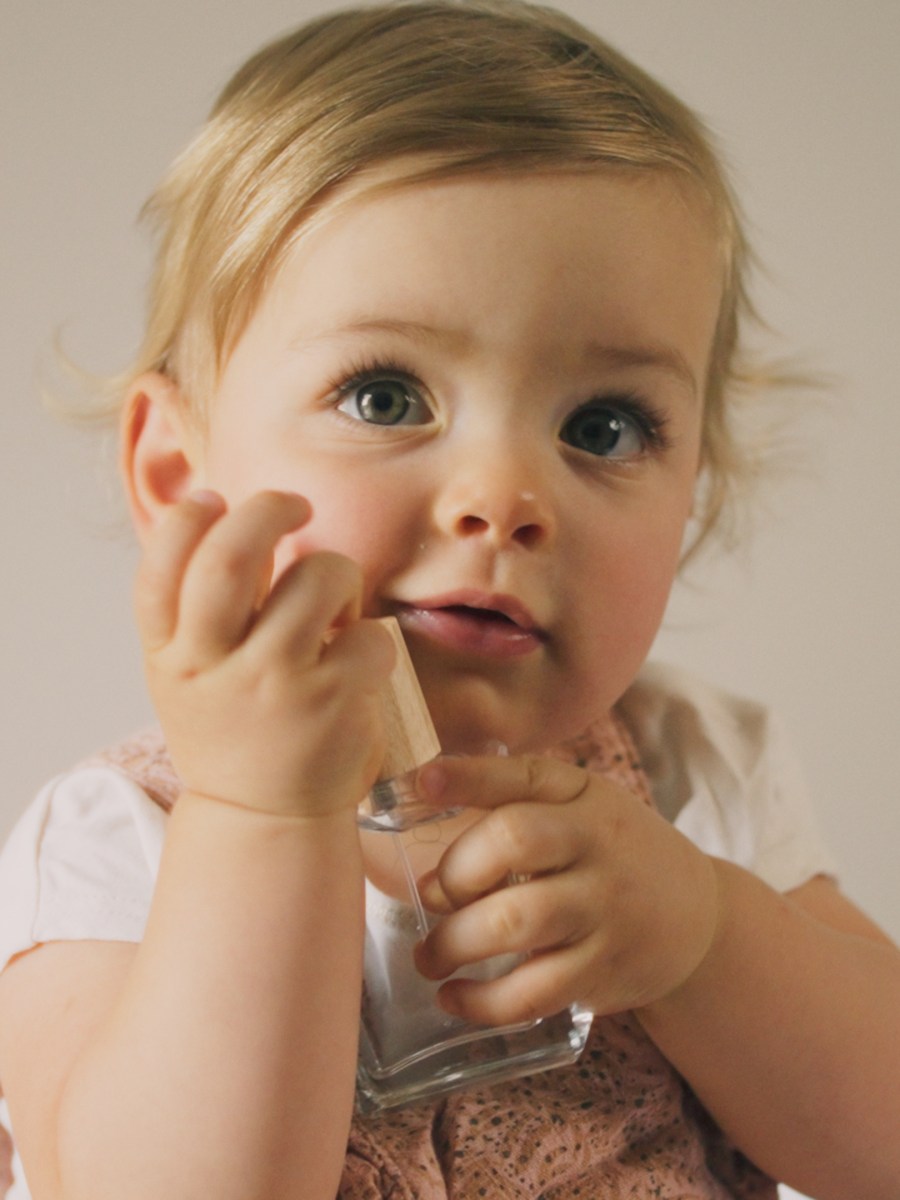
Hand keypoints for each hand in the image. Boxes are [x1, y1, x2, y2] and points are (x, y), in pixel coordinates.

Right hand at [134, 489, 393, 817]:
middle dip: (267, 510)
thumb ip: (206, 609)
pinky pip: (369, 633)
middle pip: (229, 558)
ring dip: (338, 574)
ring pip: (316, 578)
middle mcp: (211, 667)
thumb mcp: (194, 674)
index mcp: (170, 656)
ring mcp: (271, 684)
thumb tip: (232, 518)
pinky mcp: (330, 702)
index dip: (187, 520)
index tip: (216, 498)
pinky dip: (372, 635)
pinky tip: (359, 662)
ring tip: (336, 609)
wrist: (265, 819)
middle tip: (295, 506)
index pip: (159, 569)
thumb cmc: (237, 730)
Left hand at [411, 754, 720, 1024]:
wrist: (697, 918)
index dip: (469, 777)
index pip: (523, 775)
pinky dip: (482, 1003)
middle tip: (433, 898)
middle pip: (514, 841)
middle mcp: (596, 845)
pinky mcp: (603, 972)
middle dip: (455, 872)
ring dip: (455, 942)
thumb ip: (512, 794)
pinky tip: (454, 997)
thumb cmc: (611, 851)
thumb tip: (421, 788)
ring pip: (518, 921)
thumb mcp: (579, 804)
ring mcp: (604, 910)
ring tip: (430, 956)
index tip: (423, 783)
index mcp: (582, 796)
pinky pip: (534, 992)